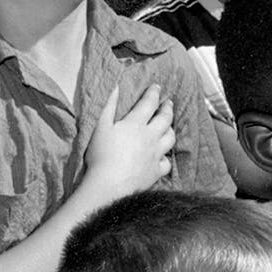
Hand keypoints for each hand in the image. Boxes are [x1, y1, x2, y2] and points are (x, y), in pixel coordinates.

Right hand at [81, 83, 175, 200]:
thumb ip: (109, 106)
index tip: (157, 87)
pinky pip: (167, 162)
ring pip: (170, 138)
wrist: (110, 185)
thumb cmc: (101, 155)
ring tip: (169, 126)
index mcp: (136, 124)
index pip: (149, 103)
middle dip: (168, 108)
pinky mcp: (156, 171)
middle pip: (165, 119)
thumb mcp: (101, 126)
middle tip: (168, 103)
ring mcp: (155, 154)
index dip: (154, 93)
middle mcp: (150, 137)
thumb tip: (116, 87)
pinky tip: (163, 156)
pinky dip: (166, 158)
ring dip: (171, 129)